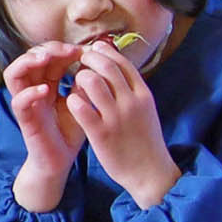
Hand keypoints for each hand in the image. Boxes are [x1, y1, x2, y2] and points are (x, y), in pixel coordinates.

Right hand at [3, 42, 85, 210]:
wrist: (62, 161)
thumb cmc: (71, 131)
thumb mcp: (83, 102)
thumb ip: (85, 83)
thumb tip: (96, 60)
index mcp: (45, 83)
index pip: (46, 56)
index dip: (61, 48)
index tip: (82, 49)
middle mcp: (32, 90)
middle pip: (27, 58)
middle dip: (46, 49)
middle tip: (66, 50)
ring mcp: (26, 104)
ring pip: (13, 74)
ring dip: (27, 61)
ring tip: (46, 58)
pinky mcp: (25, 120)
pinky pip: (18, 102)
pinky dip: (29, 92)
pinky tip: (46, 89)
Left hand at [67, 39, 179, 208]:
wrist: (150, 172)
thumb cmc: (144, 140)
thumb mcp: (145, 110)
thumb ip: (132, 91)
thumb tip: (118, 69)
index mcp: (143, 95)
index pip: (123, 63)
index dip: (105, 52)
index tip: (93, 48)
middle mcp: (132, 102)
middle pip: (106, 66)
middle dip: (88, 59)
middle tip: (79, 62)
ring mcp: (116, 117)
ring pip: (91, 81)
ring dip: (79, 77)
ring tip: (74, 83)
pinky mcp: (101, 133)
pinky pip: (80, 107)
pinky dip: (72, 100)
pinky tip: (71, 102)